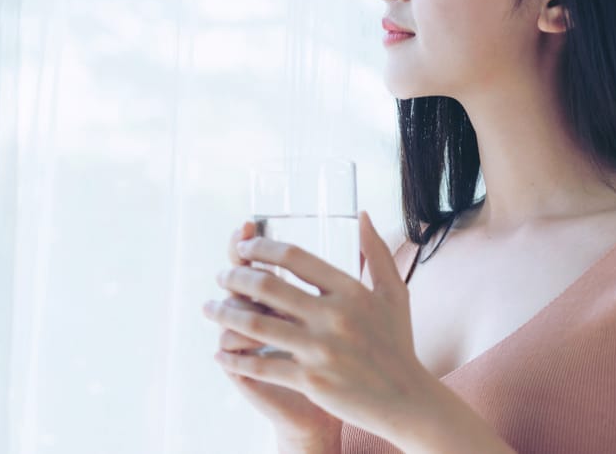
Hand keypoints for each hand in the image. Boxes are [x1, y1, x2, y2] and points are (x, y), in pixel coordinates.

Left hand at [205, 212, 434, 440]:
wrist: (407, 401)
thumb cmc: (397, 345)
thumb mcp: (394, 294)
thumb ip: (377, 253)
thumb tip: (364, 214)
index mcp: (350, 291)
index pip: (294, 256)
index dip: (261, 247)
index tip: (243, 247)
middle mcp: (334, 316)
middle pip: (268, 286)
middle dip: (235, 277)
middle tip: (220, 276)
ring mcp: (321, 349)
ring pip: (256, 324)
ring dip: (224, 313)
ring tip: (208, 307)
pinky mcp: (311, 380)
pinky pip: (261, 364)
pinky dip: (234, 359)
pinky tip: (219, 353)